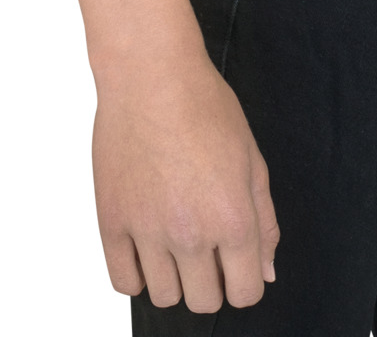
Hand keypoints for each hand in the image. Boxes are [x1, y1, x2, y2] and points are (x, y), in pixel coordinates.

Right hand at [93, 48, 280, 313]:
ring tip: (172, 241)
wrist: (150, 75)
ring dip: (173, 277)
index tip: (235, 261)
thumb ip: (264, 220)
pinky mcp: (111, 221)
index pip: (245, 293)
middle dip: (210, 280)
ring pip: (163, 297)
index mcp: (233, 219)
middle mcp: (191, 234)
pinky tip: (145, 246)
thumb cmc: (204, 105)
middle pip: (204, 301)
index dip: (244, 280)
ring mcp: (147, 231)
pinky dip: (136, 273)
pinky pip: (123, 282)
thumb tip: (264, 272)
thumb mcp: (251, 158)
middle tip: (204, 246)